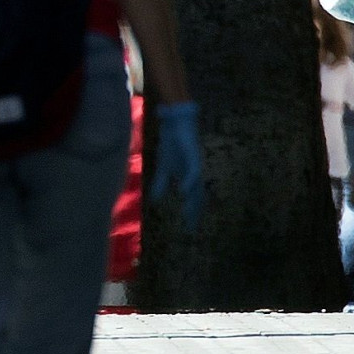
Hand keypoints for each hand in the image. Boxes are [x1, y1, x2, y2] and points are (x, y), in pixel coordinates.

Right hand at [147, 100, 202, 224]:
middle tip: (191, 229)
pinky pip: (193, 173)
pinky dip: (189, 183)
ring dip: (193, 202)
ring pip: (197, 188)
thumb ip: (161, 183)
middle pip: (197, 197)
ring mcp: (194, 166)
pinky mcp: (193, 157)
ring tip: (189, 215)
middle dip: (194, 213)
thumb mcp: (163, 167)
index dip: (191, 213)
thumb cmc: (172, 144)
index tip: (189, 229)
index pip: (193, 199)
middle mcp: (194, 174)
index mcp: (187, 177)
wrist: (174, 124)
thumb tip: (156, 200)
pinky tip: (183, 193)